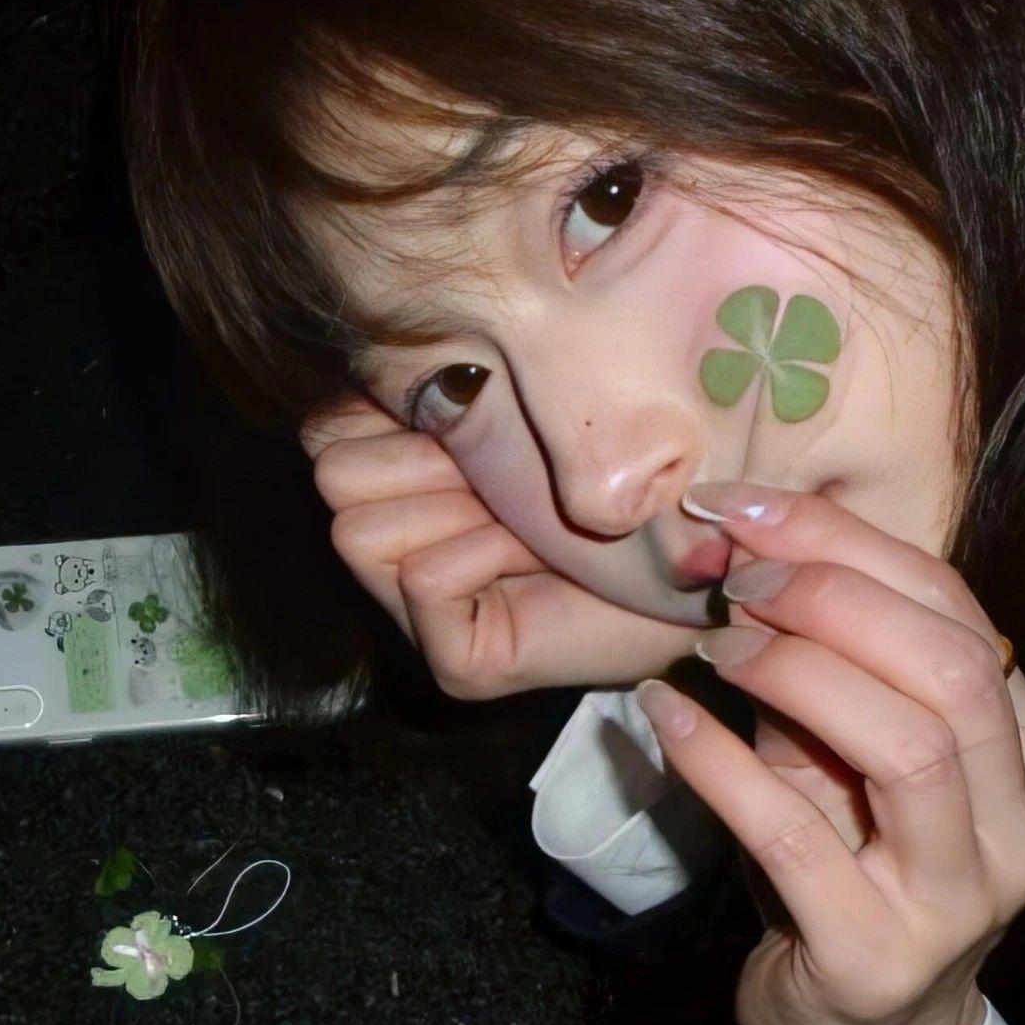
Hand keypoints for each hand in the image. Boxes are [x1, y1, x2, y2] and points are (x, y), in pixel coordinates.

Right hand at [301, 393, 698, 698]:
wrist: (701, 564)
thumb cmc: (619, 481)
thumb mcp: (518, 415)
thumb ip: (441, 396)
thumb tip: (384, 359)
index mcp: (403, 484)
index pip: (322, 430)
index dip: (393, 414)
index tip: (477, 421)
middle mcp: (399, 552)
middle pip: (333, 474)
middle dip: (426, 463)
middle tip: (505, 485)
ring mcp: (421, 617)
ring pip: (359, 528)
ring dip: (459, 513)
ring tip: (525, 526)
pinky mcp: (459, 666)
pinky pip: (426, 577)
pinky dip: (483, 558)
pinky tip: (533, 564)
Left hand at [636, 483, 1024, 1024]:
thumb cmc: (853, 858)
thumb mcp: (846, 748)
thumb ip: (819, 660)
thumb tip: (738, 554)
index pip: (953, 607)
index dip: (843, 541)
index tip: (744, 507)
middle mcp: (1017, 820)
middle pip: (947, 665)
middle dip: (828, 596)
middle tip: (735, 581)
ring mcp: (960, 897)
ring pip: (904, 745)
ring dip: (792, 669)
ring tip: (712, 645)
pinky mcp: (877, 957)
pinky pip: (793, 836)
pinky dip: (717, 759)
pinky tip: (662, 713)